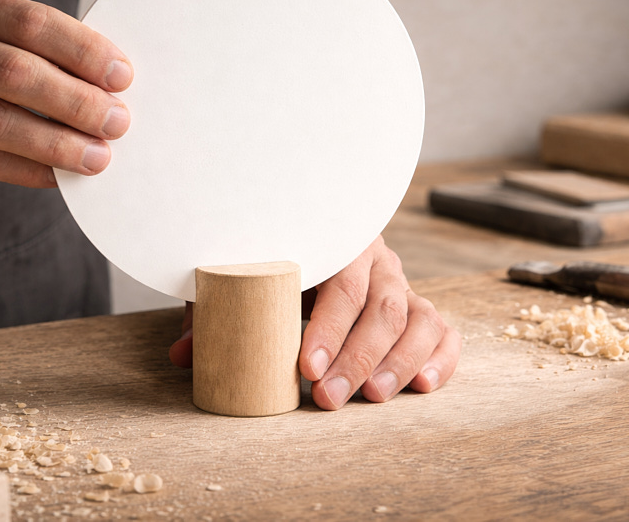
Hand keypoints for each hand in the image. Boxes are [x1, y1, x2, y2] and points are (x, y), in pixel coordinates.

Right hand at [0, 0, 132, 192]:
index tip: (123, 77)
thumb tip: (109, 89)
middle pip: (16, 71)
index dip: (83, 50)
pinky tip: (55, 179)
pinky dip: (23, 170)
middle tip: (117, 124)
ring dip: (55, 143)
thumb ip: (31, 54)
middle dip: (75, 101)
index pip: (32, 22)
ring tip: (97, 158)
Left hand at [169, 236, 460, 410]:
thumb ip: (217, 310)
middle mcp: (377, 261)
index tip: (305, 366)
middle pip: (382, 306)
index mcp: (336, 242)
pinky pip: (444, 330)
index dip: (327, 327)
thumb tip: (184, 355)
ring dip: (398, 361)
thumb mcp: (246, 278)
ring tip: (375, 396)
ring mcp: (403, 283)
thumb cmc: (276, 260)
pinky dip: (440, 358)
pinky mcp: (421, 307)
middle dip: (357, 356)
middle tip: (329, 396)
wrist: (311, 231)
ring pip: (418, 319)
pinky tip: (422, 386)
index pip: (340, 284)